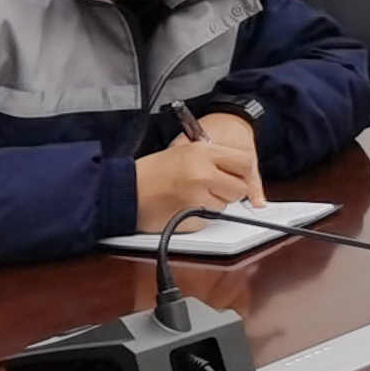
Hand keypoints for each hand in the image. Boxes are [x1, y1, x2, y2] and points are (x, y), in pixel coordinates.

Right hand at [135, 132, 259, 232]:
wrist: (125, 190)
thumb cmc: (151, 172)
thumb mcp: (184, 151)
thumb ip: (213, 158)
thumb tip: (239, 169)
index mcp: (203, 152)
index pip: (244, 162)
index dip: (242, 172)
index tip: (237, 176)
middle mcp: (204, 173)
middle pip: (240, 188)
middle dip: (230, 191)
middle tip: (212, 188)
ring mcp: (198, 196)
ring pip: (226, 205)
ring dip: (214, 204)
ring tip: (191, 195)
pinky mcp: (192, 216)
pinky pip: (210, 219)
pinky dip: (200, 216)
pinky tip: (184, 206)